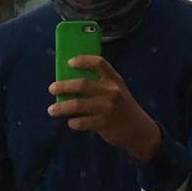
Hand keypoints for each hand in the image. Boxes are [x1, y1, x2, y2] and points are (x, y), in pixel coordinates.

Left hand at [48, 55, 162, 162]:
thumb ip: (100, 84)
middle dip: (63, 86)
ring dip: (62, 107)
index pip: (99, 63)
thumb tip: (69, 82)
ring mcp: (108, 108)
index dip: (83, 60)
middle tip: (52, 88)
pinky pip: (82, 122)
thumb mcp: (117, 90)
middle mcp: (111, 91)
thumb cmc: (123, 107)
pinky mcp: (104, 124)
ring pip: (78, 105)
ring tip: (52, 110)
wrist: (140, 130)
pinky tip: (70, 122)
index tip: (69, 62)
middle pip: (82, 84)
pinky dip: (73, 122)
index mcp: (114, 80)